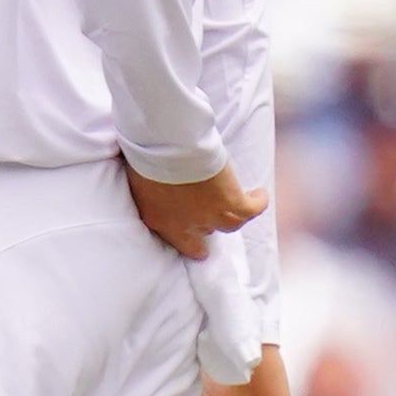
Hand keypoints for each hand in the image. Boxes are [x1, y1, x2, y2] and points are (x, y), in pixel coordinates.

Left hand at [123, 158, 267, 260]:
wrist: (167, 147)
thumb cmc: (146, 156)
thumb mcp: (137, 182)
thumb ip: (147, 192)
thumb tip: (150, 187)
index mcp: (159, 220)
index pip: (179, 243)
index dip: (192, 245)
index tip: (199, 249)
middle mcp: (186, 224)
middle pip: (205, 231)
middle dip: (208, 223)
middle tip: (214, 212)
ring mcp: (211, 214)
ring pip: (231, 224)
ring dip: (236, 215)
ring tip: (242, 203)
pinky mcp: (231, 201)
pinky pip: (251, 209)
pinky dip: (257, 203)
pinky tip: (258, 194)